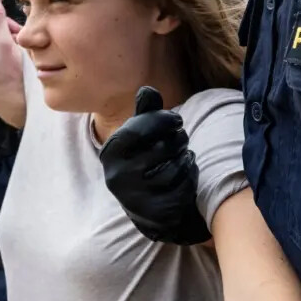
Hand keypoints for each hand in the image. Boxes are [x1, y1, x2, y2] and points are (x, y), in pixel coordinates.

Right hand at [99, 86, 211, 244]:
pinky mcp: (156, 211)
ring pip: (175, 166)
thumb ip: (145, 113)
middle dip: (179, 139)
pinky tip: (187, 173)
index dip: (162, 120)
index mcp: (109, 153)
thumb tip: (148, 90)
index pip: (137, 130)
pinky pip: (184, 185)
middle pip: (160, 148)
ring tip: (183, 155)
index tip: (177, 120)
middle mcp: (117, 176)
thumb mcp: (140, 137)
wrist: (148, 207)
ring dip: (186, 157)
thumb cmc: (145, 161)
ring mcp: (136, 197)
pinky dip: (191, 174)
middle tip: (182, 139)